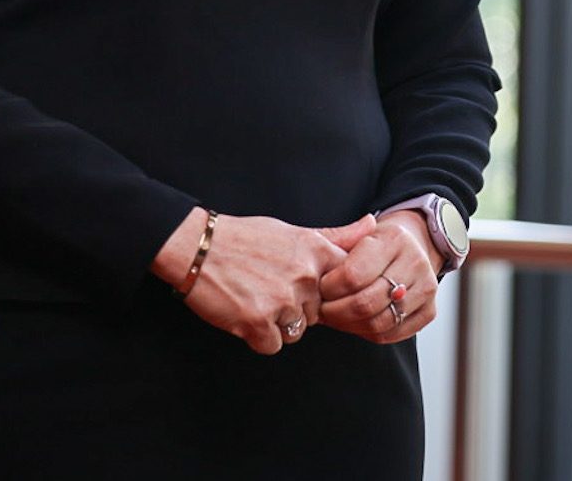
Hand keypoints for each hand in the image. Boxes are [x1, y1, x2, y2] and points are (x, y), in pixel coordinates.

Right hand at [153, 209, 373, 354]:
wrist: (198, 248)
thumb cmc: (246, 239)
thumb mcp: (294, 231)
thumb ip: (337, 236)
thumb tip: (373, 225)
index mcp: (317, 253)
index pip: (345, 288)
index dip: (326, 294)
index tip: (304, 286)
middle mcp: (305, 277)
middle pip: (318, 314)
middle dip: (297, 308)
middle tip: (269, 287)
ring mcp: (283, 301)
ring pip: (296, 332)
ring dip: (277, 323)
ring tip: (255, 296)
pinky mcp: (259, 324)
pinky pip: (273, 346)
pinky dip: (258, 336)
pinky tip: (244, 312)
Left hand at [316, 211, 440, 343]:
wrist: (412, 245)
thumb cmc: (377, 243)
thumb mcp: (357, 235)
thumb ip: (337, 245)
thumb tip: (319, 262)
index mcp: (394, 238)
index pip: (353, 275)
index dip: (329, 288)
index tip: (320, 288)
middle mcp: (415, 261)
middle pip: (366, 303)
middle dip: (336, 312)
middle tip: (323, 310)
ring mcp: (426, 288)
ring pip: (379, 322)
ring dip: (349, 325)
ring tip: (336, 318)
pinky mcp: (430, 310)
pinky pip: (392, 334)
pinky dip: (368, 333)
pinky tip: (355, 323)